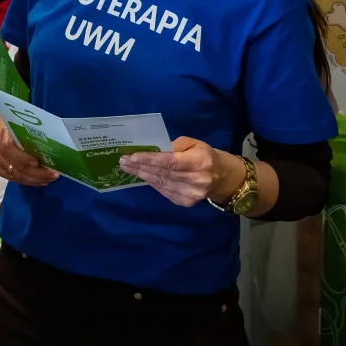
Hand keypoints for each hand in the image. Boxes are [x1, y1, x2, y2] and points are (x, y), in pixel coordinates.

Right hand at [0, 120, 57, 186]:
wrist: (6, 134)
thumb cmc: (20, 131)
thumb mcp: (25, 130)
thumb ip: (33, 137)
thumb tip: (54, 148)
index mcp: (4, 136)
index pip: (11, 149)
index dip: (24, 158)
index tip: (38, 163)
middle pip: (17, 167)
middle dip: (37, 173)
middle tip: (53, 175)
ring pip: (16, 176)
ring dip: (35, 180)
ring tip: (49, 179)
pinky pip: (14, 179)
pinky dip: (28, 182)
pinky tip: (39, 181)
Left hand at [118, 136, 243, 206]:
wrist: (222, 178)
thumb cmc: (204, 155)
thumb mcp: (193, 143)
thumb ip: (174, 145)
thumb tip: (153, 149)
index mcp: (200, 162)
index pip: (170, 162)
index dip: (150, 159)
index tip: (132, 156)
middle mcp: (196, 180)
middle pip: (162, 173)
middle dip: (140, 167)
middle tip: (123, 161)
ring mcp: (191, 194)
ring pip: (160, 184)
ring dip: (142, 175)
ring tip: (128, 168)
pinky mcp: (186, 202)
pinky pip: (164, 191)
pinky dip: (152, 182)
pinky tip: (142, 175)